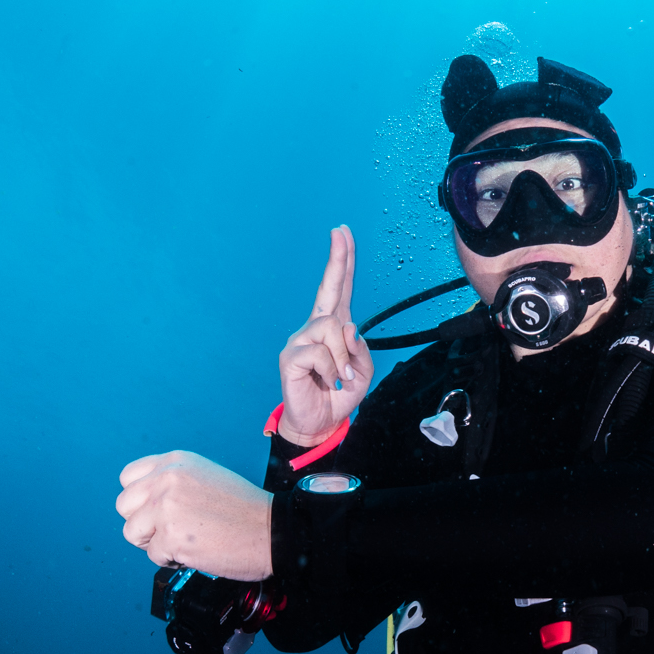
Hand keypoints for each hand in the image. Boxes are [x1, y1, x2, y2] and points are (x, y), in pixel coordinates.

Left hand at [115, 452, 272, 580]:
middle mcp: (166, 480)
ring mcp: (166, 508)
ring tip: (182, 541)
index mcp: (174, 462)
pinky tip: (196, 551)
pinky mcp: (171, 536)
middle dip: (142, 523)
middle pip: (124, 505)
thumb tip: (145, 501)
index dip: (139, 499)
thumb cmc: (245, 509)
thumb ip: (172, 482)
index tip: (154, 510)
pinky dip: (171, 559)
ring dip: (153, 542)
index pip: (128, 477)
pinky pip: (152, 555)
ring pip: (131, 532)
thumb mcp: (205, 476)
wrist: (273, 530)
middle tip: (168, 530)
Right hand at [278, 226, 372, 446]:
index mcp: (334, 326)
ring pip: (332, 329)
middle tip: (340, 231)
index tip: (342, 233)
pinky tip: (328, 381)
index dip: (342, 261)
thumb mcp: (362, 371)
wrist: (319, 423)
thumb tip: (347, 327)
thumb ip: (360, 348)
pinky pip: (320, 353)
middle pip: (328, 288)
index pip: (340, 289)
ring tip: (340, 377)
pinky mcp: (291, 356)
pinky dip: (332, 370)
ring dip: (343, 357)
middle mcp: (315, 327)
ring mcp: (300, 339)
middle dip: (337, 259)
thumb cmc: (338, 393)